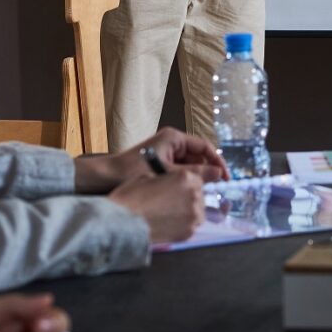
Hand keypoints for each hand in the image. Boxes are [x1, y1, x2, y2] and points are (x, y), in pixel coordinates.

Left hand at [73, 127, 228, 191]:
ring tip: (203, 193)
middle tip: (216, 188)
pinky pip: (179, 172)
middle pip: (198, 157)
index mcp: (174, 138)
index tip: (226, 177)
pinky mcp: (160, 164)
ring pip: (189, 166)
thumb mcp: (167, 173)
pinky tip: (188, 193)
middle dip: (207, 172)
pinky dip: (185, 182)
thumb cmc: (132, 171)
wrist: (105, 178)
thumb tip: (218, 175)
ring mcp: (165, 153)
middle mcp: (171, 142)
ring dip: (196, 179)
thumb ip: (194, 174)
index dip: (217, 161)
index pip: (204, 147)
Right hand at [108, 169, 204, 243]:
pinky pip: (191, 226)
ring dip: (188, 211)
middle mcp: (193, 196)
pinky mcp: (188, 233)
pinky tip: (168, 224)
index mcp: (185, 178)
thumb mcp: (149, 176)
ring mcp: (193, 216)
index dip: (187, 184)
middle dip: (188, 197)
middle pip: (199, 195)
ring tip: (169, 214)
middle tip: (172, 202)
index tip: (180, 188)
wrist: (122, 223)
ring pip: (197, 212)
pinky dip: (183, 225)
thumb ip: (168, 178)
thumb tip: (173, 182)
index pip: (197, 179)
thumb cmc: (131, 198)